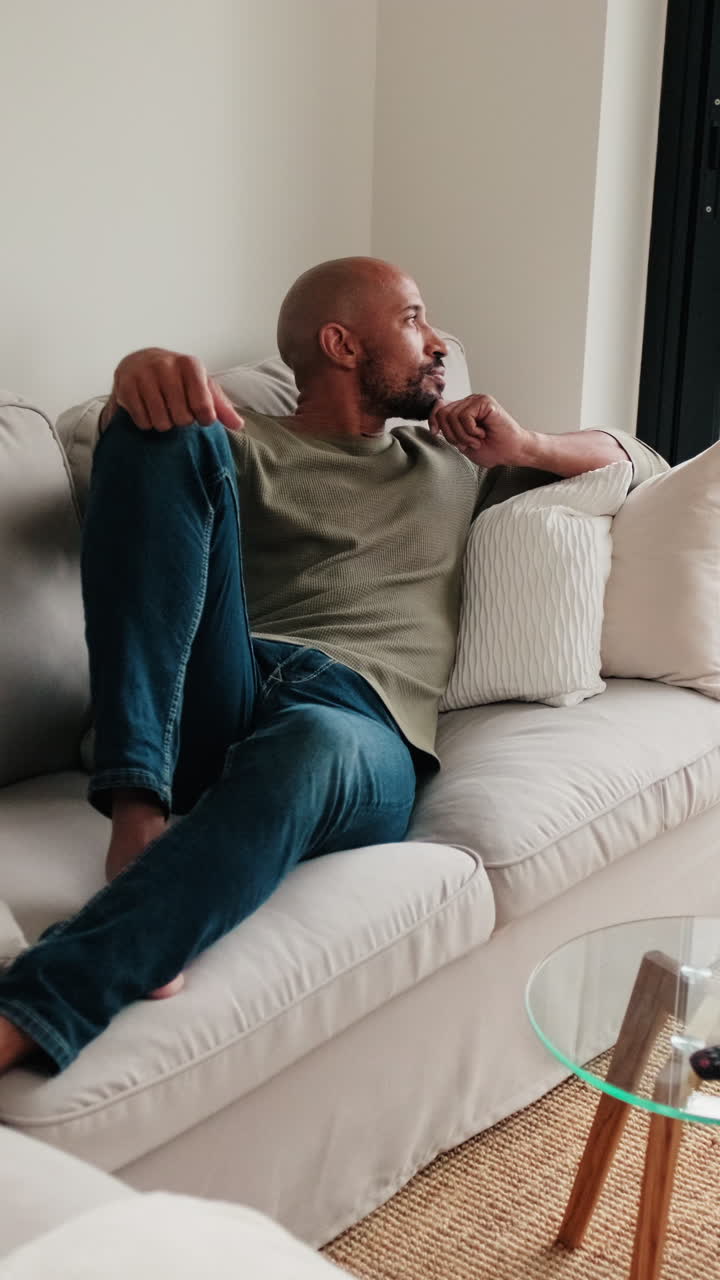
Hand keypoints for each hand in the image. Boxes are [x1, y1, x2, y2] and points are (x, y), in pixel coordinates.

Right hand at [112, 348, 244, 432]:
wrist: (139, 363)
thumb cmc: (178, 380)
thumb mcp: (202, 388)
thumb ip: (221, 407)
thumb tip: (239, 425)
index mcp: (190, 364)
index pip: (204, 407)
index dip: (204, 419)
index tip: (201, 415)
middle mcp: (166, 364)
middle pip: (182, 418)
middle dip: (181, 421)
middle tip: (177, 410)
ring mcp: (143, 373)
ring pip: (161, 422)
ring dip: (164, 424)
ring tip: (163, 411)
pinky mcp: (125, 385)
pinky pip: (142, 420)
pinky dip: (147, 423)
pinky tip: (147, 410)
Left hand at [429, 394, 534, 467]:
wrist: (512, 452)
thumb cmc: (492, 449)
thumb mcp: (462, 443)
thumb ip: (448, 431)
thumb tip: (434, 423)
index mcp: (462, 410)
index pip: (438, 407)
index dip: (432, 420)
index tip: (435, 434)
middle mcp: (468, 402)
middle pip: (442, 413)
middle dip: (451, 434)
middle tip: (467, 443)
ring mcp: (476, 400)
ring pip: (452, 416)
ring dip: (463, 435)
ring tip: (477, 440)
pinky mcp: (485, 401)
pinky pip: (465, 416)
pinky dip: (471, 431)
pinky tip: (482, 433)